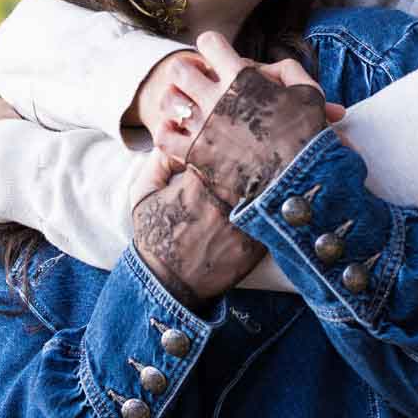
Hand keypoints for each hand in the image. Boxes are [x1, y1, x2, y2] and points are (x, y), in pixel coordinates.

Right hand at [130, 146, 265, 310]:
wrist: (166, 284)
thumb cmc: (153, 235)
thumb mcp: (143, 193)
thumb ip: (158, 160)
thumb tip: (172, 132)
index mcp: (196, 181)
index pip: (220, 146)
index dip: (226, 141)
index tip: (229, 142)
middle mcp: (222, 199)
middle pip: (249, 164)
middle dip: (252, 156)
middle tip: (258, 151)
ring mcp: (240, 222)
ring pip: (266, 188)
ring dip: (268, 179)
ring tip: (274, 171)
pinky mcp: (254, 245)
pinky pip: (273, 219)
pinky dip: (274, 209)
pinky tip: (274, 202)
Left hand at [146, 32, 342, 165]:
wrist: (298, 183)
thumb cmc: (307, 136)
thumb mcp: (308, 93)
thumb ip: (288, 71)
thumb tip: (268, 69)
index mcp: (241, 77)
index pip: (208, 42)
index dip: (213, 47)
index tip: (218, 59)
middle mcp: (215, 98)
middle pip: (179, 69)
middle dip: (188, 72)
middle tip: (199, 83)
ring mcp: (201, 126)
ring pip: (168, 99)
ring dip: (176, 100)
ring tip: (189, 108)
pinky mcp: (193, 154)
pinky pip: (163, 135)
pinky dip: (168, 132)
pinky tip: (181, 133)